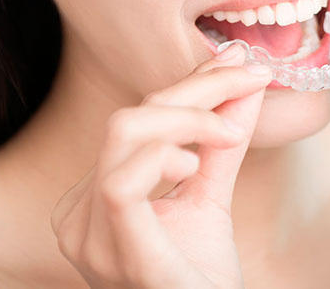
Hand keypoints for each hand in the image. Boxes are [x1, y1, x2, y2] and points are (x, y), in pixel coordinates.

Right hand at [50, 43, 271, 288]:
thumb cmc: (200, 280)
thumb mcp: (211, 197)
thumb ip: (222, 142)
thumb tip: (246, 79)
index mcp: (94, 198)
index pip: (137, 120)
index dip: (191, 84)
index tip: (242, 63)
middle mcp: (80, 215)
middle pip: (129, 118)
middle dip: (193, 89)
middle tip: (250, 79)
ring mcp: (88, 237)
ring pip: (123, 135)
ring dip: (186, 118)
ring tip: (229, 132)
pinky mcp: (114, 252)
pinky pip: (122, 184)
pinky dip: (163, 157)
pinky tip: (193, 164)